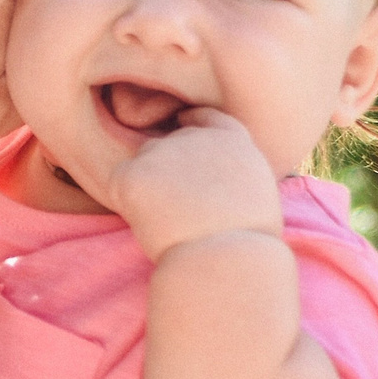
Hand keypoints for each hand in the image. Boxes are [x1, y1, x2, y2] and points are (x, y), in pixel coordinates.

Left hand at [103, 107, 284, 260]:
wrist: (225, 261)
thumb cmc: (246, 243)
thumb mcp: (256, 193)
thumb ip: (229, 171)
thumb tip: (206, 178)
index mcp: (231, 138)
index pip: (204, 118)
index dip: (192, 128)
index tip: (185, 144)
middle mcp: (195, 135)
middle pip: (168, 144)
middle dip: (169, 170)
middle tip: (179, 211)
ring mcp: (161, 151)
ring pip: (144, 163)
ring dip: (149, 186)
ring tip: (170, 223)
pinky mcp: (132, 173)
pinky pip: (121, 183)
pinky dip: (128, 204)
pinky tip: (150, 226)